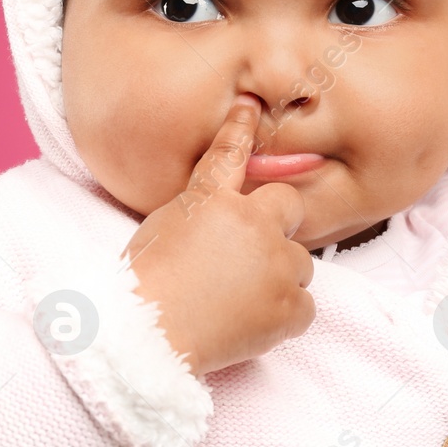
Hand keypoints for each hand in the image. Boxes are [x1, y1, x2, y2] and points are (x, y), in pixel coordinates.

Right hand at [122, 94, 315, 376]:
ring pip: (300, 262)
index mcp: (213, 201)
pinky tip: (251, 322)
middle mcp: (253, 225)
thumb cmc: (142, 287)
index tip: (250, 108)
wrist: (148, 338)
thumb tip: (218, 206)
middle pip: (290, 207)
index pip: (229, 154)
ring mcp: (277, 266)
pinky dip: (285, 315)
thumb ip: (197, 208)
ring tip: (238, 299)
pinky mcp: (290, 307)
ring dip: (279, 275)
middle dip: (277, 225)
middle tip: (247, 255)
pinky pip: (305, 306)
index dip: (241, 128)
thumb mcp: (159, 228)